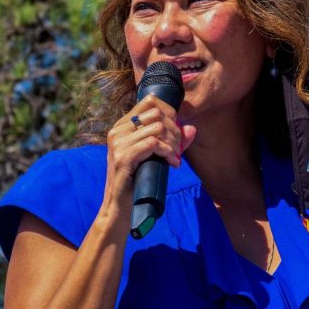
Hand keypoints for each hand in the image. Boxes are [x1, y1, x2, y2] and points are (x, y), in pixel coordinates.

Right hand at [103, 94, 195, 210]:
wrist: (120, 208)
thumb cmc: (137, 182)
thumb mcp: (154, 158)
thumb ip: (172, 142)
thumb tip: (191, 129)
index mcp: (121, 127)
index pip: (149, 101)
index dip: (169, 113)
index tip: (176, 133)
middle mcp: (117, 131)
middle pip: (157, 113)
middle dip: (174, 130)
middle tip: (177, 150)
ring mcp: (118, 143)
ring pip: (157, 127)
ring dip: (172, 143)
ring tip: (174, 158)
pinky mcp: (123, 157)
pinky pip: (153, 143)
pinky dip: (167, 152)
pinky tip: (171, 163)